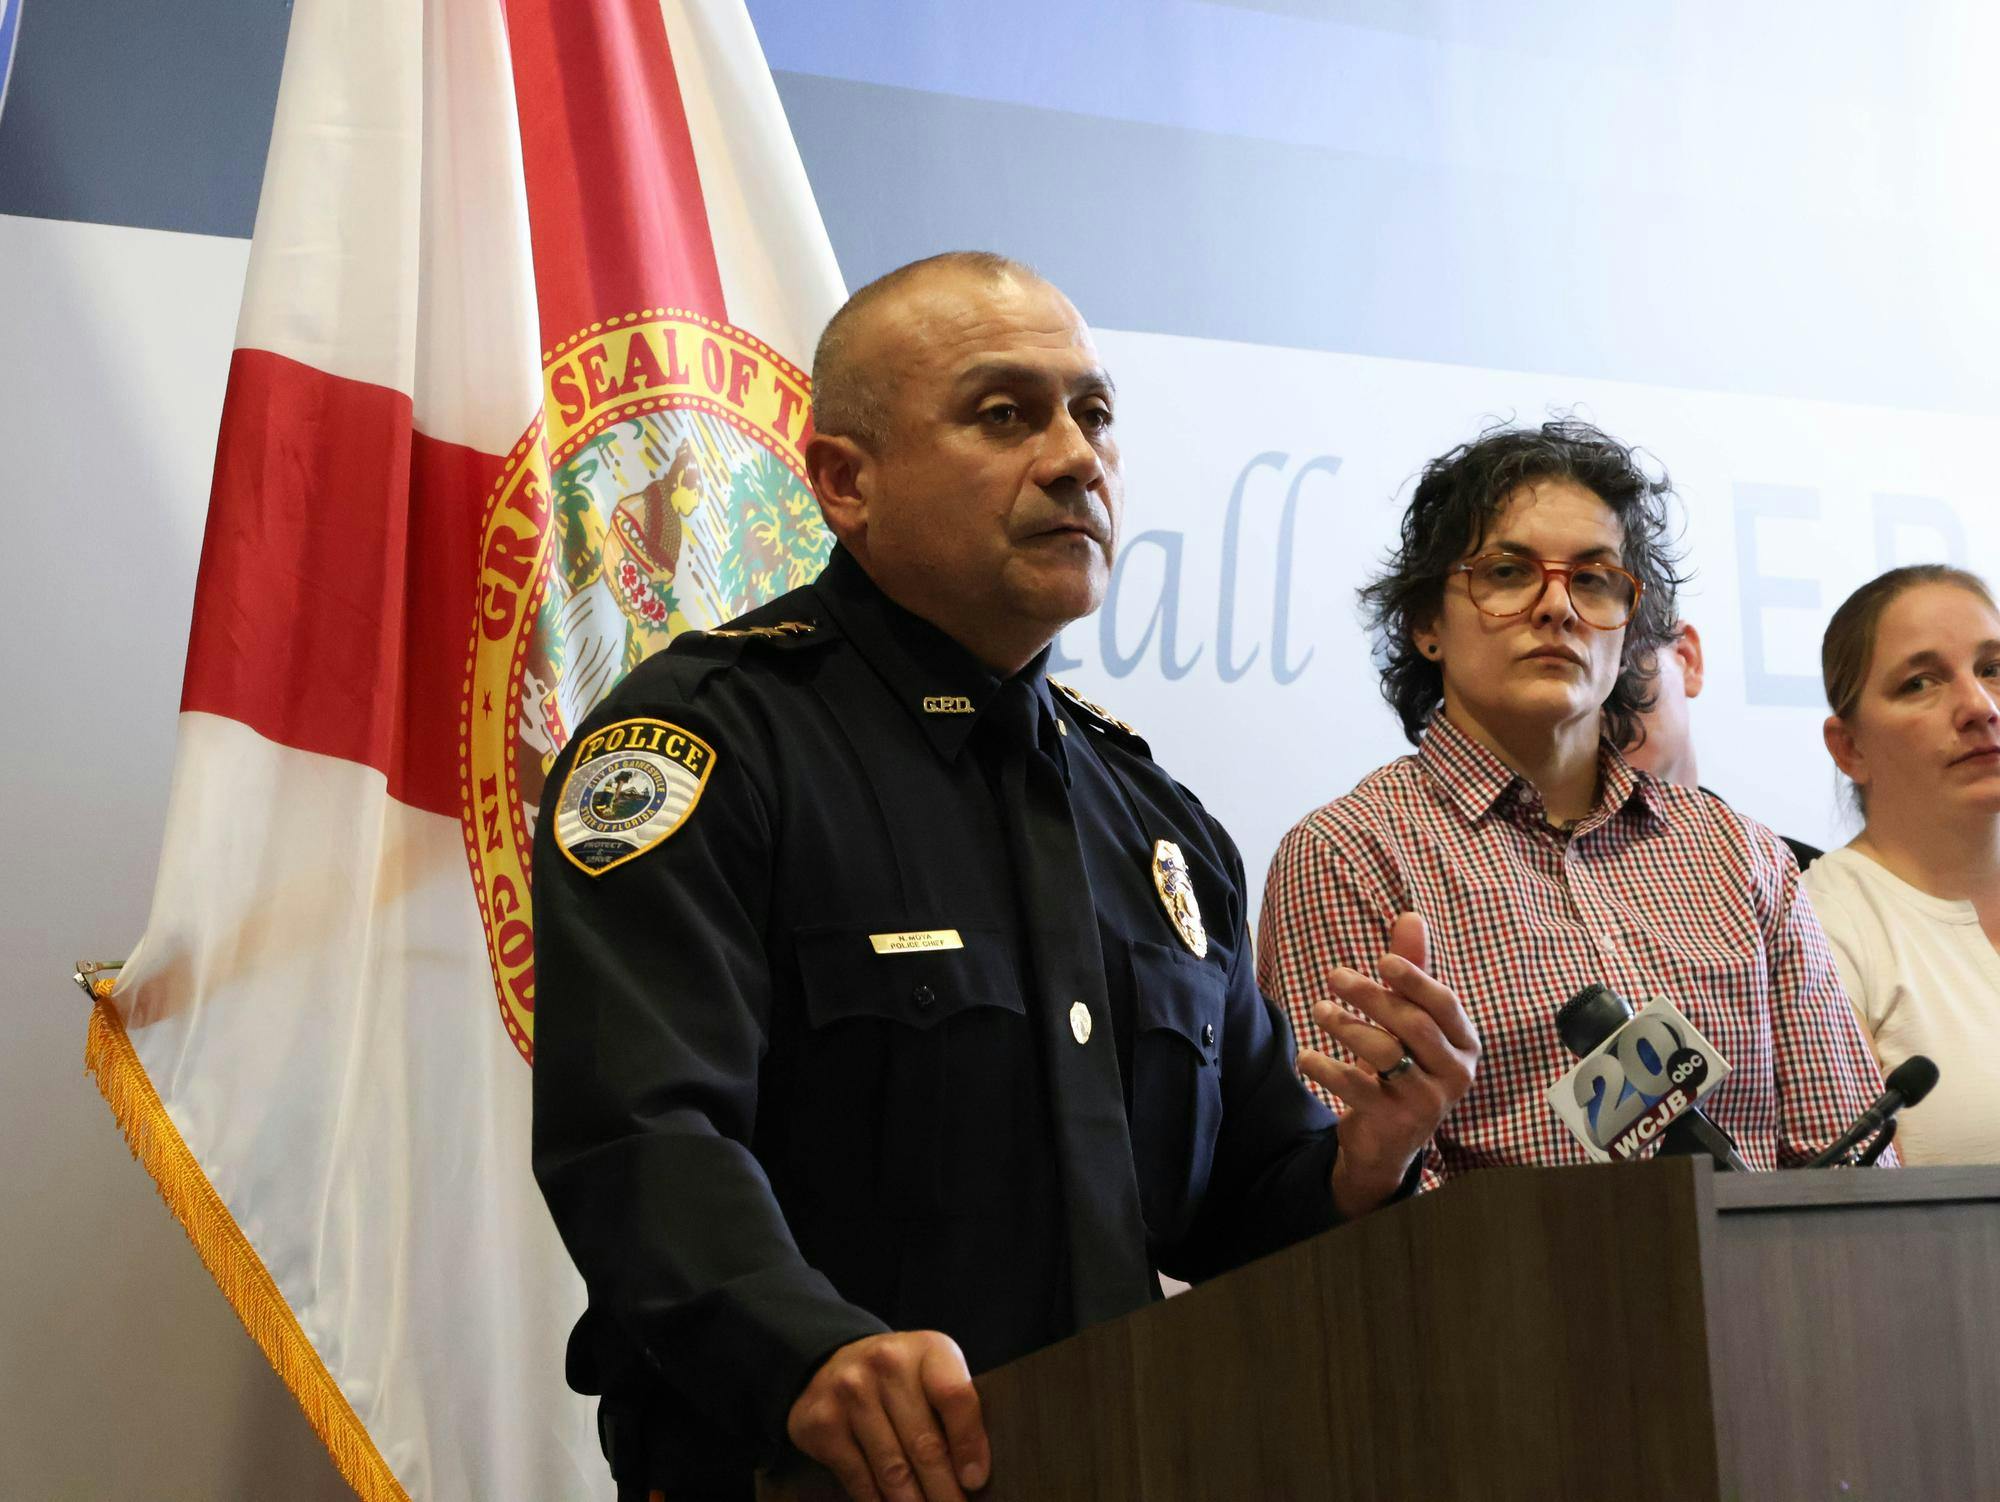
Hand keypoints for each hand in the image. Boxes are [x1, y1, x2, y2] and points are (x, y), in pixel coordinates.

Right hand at [786, 1330, 990, 1501]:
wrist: (836, 1361)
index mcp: (927, 1349)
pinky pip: (859, 1478)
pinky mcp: (822, 1423)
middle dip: (944, 1491)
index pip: (955, 1397)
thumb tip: (974, 1475)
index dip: (969, 1444)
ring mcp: (850, 1393)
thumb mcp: (934, 1373)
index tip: (975, 1482)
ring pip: (892, 1469)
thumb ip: (956, 1410)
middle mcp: (886, 1364)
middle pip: (925, 1443)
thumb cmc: (901, 1377)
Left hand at [1298, 912, 1479, 1217]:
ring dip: (1346, 1026)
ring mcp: (1428, 1102)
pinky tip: (1305, 1056)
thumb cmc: (1404, 1064)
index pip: (1444, 1004)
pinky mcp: (1395, 1123)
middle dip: (1372, 996)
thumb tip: (1411, 916)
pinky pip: (1359, 1088)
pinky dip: (1328, 1068)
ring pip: (1386, 1053)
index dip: (1415, 978)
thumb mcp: (1409, 1018)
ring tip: (1318, 1010)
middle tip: (1335, 975)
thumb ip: (1412, 970)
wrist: (1388, 1140)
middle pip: (1413, 1025)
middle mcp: (1456, 1074)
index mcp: (1465, 1043)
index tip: (1381, 959)